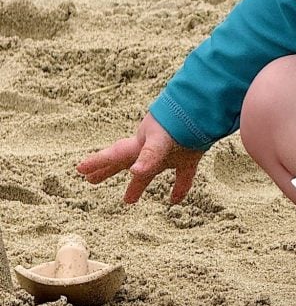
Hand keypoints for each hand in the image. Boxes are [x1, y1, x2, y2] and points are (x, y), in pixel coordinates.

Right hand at [76, 112, 203, 204]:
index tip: (79, 170)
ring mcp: (170, 150)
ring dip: (139, 183)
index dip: (97, 162)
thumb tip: (135, 172)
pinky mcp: (190, 154)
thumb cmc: (180, 119)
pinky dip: (179, 188)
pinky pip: (183, 174)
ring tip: (128, 200)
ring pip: (150, 170)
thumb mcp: (161, 138)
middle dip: (108, 171)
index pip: (115, 155)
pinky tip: (174, 201)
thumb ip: (149, 155)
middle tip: (91, 181)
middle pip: (125, 161)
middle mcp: (151, 147)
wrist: (206, 104)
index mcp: (140, 143)